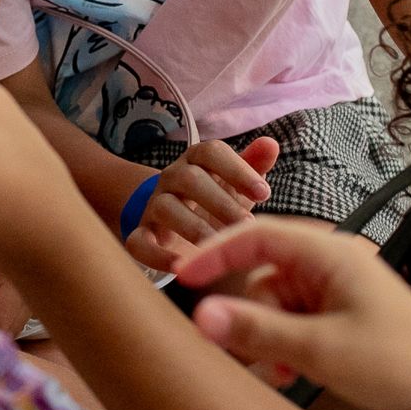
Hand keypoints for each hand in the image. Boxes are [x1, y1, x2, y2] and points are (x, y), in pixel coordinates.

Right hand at [124, 136, 279, 272]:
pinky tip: (183, 265)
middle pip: (189, 178)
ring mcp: (154, 205)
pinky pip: (139, 242)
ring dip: (194, 227)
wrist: (174, 224)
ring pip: (165, 207)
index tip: (264, 194)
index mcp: (196, 161)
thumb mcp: (235, 185)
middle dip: (220, 202)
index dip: (237, 170)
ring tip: (218, 245)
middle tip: (245, 224)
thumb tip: (271, 143)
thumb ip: (253, 165)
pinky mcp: (141, 234)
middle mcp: (171, 178)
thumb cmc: (214, 201)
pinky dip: (158, 255)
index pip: (211, 151)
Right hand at [175, 216, 410, 409]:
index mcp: (330, 253)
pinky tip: (291, 372)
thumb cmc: (396, 364)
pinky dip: (284, 344)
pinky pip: (293, 319)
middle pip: (262, 274)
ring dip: (268, 337)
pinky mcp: (341, 313)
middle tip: (245, 353)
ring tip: (281, 373)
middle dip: (250, 315)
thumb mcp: (319, 350)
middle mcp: (331, 263)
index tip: (181, 276)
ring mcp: (337, 289)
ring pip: (274, 303)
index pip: (257, 236)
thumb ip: (257, 331)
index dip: (215, 252)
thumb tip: (200, 315)